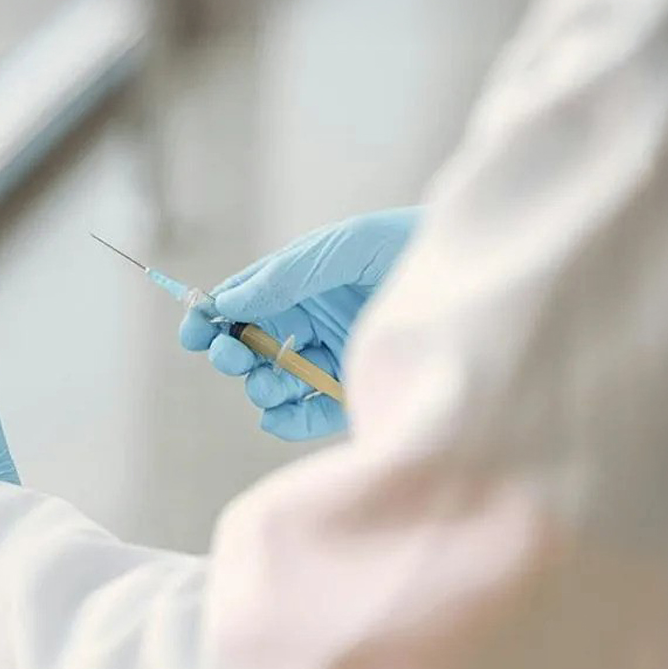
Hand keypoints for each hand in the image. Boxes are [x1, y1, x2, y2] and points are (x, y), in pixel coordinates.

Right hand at [179, 207, 418, 440]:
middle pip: (251, 348)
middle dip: (232, 354)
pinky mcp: (355, 396)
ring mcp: (331, 362)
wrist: (474, 276)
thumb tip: (229, 302)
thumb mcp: (342, 248)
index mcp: (298, 286)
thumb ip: (285, 275)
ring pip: (275, 384)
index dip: (212, 318)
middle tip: (230, 356)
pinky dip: (287, 421)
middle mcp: (310, 325)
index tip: (192, 332)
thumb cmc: (407, 246)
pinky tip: (279, 414)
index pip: (243, 305)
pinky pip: (307, 417)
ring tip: (268, 382)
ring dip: (261, 386)